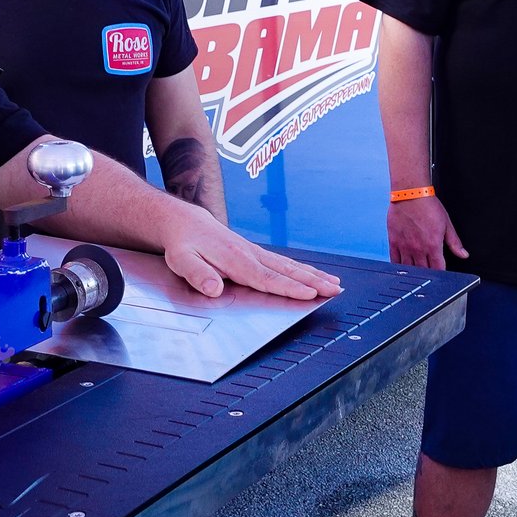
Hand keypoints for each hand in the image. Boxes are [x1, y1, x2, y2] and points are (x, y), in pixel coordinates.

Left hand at [161, 207, 340, 300]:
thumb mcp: (182, 260)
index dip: (290, 287)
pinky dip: (303, 270)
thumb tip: (214, 288)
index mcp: (235, 260)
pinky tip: (315, 276)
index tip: (310, 293)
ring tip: (335, 284)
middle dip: (313, 281)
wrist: (185, 223)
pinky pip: (284, 263)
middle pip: (287, 271)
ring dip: (314, 275)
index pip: (267, 278)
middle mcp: (250, 255)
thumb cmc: (184, 245)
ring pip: (290, 266)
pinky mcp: (257, 253)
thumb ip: (198, 275)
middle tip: (335, 290)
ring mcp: (256, 253)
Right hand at [387, 193, 467, 271]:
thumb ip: (454, 242)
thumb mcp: (447, 224)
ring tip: (416, 274)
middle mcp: (418, 249)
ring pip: (409, 268)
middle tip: (429, 274)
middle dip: (428, 274)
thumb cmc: (428, 205)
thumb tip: (463, 254)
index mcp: (433, 245)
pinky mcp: (394, 242)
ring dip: (414, 273)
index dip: (441, 273)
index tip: (441, 273)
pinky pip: (394, 260)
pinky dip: (398, 267)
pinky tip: (402, 268)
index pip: (438, 269)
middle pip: (423, 271)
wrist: (410, 194)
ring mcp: (405, 247)